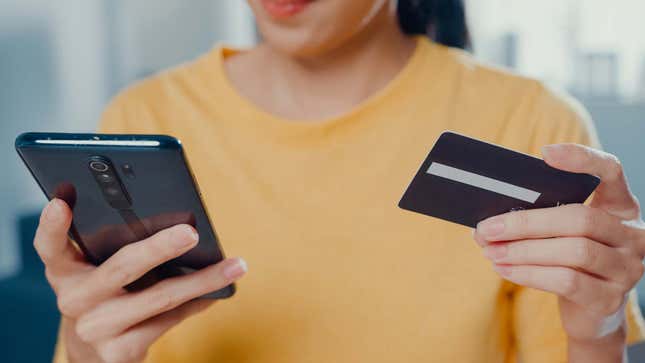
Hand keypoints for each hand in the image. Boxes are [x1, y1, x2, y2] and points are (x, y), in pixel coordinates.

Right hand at [35, 199, 246, 362]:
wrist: (95, 355)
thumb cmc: (106, 297)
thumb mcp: (99, 273)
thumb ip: (118, 248)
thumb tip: (181, 227)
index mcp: (64, 271)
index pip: (50, 245)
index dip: (53, 224)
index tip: (63, 201)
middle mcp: (73, 300)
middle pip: (122, 267)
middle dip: (160, 247)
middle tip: (191, 232)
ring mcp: (95, 329)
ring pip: (159, 297)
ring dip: (203, 279)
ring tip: (236, 265)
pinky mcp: (119, 353)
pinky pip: (169, 320)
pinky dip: (198, 301)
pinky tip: (219, 291)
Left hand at [474, 144, 644, 344]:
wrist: (588, 312)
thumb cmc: (565, 261)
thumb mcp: (557, 235)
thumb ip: (534, 220)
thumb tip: (487, 223)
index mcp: (619, 208)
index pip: (611, 172)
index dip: (582, 159)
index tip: (545, 154)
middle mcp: (631, 235)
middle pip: (579, 218)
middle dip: (526, 222)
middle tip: (487, 228)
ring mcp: (625, 268)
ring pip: (573, 251)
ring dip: (523, 251)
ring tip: (490, 251)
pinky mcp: (609, 299)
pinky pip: (567, 280)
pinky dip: (529, 273)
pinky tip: (504, 269)